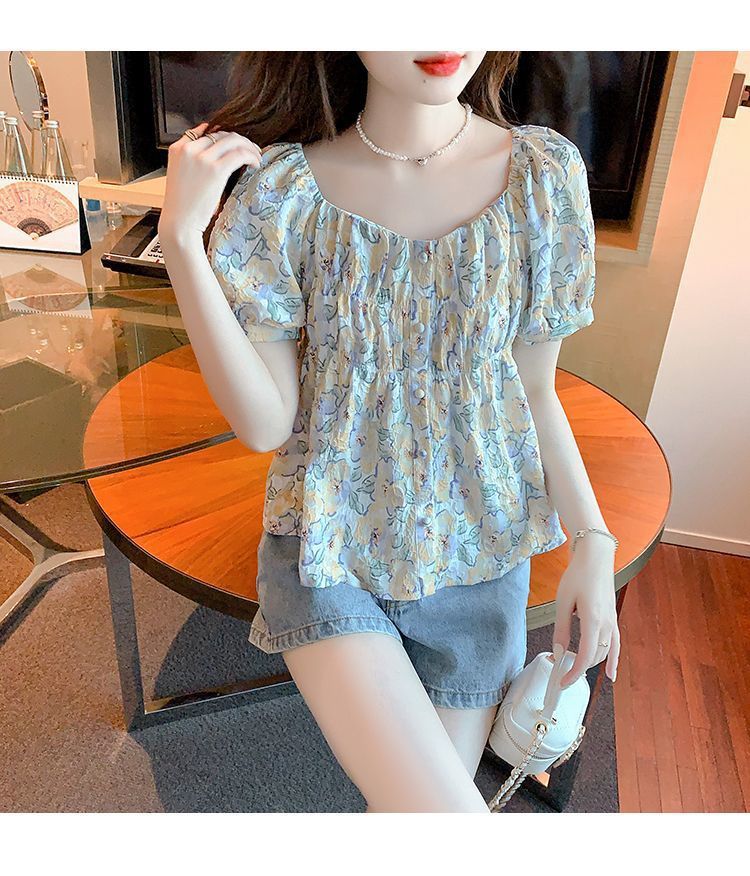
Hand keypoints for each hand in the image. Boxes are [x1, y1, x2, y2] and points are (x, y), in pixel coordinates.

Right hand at [158, 121, 261, 244]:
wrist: (179, 223)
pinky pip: (240, 154)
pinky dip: (251, 156)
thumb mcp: (180, 176)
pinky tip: (256, 164)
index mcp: (177, 149)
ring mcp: (202, 158)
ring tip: (256, 157)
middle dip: (239, 140)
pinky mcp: (216, 170)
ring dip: (248, 147)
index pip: (204, 132)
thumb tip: (214, 157)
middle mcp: (189, 149)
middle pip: (221, 134)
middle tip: (251, 149)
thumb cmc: (182, 207)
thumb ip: (192, 162)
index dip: (223, 135)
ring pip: (233, 140)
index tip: (234, 143)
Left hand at [552, 537, 619, 687]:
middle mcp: (606, 624)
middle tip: (560, 672)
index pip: (584, 656)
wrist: (595, 557)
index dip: (573, 672)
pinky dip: (613, 660)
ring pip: (604, 652)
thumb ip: (561, 628)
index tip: (562, 682)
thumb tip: (558, 651)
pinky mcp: (612, 617)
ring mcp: (612, 621)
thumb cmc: (578, 575)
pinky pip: (615, 644)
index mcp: (592, 620)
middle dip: (578, 668)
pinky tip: (611, 674)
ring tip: (575, 671)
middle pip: (594, 656)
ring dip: (590, 663)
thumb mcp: (563, 601)